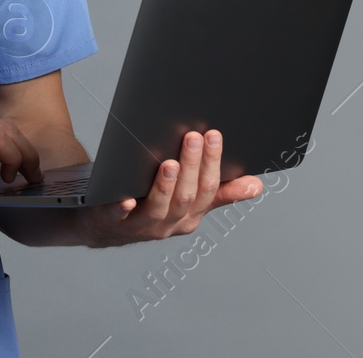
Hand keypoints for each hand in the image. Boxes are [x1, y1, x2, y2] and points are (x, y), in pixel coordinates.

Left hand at [78, 129, 261, 247]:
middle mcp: (170, 223)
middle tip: (193, 137)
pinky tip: (127, 198)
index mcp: (191, 215)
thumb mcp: (188, 200)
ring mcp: (142, 225)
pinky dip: (123, 208)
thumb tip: (256, 185)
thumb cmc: (151, 204)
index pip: (208, 189)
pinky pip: (120, 217)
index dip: (212, 163)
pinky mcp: (113, 222)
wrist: (106, 227)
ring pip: (159, 207)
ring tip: (169, 163)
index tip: (214, 134)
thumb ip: (220, 193)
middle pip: (186, 196)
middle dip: (192, 166)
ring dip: (165, 186)